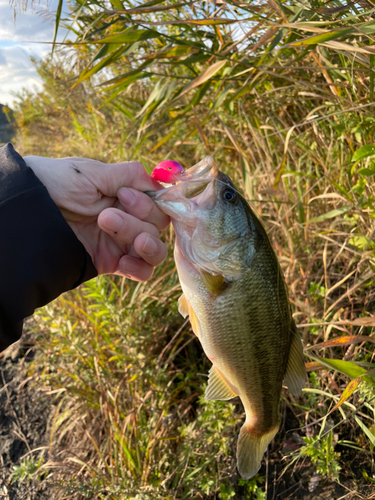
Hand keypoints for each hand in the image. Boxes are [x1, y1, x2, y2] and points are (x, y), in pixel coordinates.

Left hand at [23, 156, 169, 280]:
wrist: (29, 212)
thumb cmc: (57, 183)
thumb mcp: (93, 173)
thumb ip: (128, 175)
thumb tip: (156, 181)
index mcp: (126, 194)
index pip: (159, 203)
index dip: (149, 203)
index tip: (123, 195)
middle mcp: (128, 217)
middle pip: (158, 226)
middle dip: (138, 219)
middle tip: (104, 215)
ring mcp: (121, 241)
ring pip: (154, 249)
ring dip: (145, 243)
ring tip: (121, 238)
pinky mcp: (111, 262)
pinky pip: (142, 271)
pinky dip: (140, 267)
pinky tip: (123, 261)